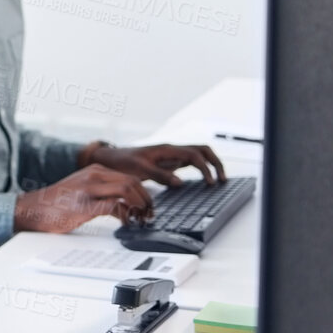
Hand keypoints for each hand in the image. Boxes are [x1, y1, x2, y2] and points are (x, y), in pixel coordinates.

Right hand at [13, 164, 152, 232]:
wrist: (30, 209)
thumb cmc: (55, 204)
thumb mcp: (81, 189)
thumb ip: (101, 190)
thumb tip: (125, 204)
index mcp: (94, 171)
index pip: (130, 177)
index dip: (144, 193)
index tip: (147, 207)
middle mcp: (93, 176)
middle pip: (133, 182)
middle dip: (146, 200)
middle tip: (148, 215)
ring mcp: (88, 189)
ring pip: (127, 190)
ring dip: (139, 207)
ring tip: (140, 219)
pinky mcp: (84, 205)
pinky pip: (115, 206)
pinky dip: (126, 216)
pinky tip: (126, 224)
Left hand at [85, 142, 226, 187]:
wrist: (110, 158)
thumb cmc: (122, 162)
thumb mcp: (139, 169)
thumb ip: (159, 175)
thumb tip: (180, 183)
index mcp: (167, 149)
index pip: (195, 155)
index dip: (205, 168)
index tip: (210, 182)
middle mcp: (172, 150)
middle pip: (202, 150)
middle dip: (215, 163)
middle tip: (222, 179)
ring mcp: (171, 156)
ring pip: (198, 155)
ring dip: (209, 165)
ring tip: (217, 180)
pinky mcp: (168, 163)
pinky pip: (189, 163)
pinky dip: (199, 170)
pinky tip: (201, 181)